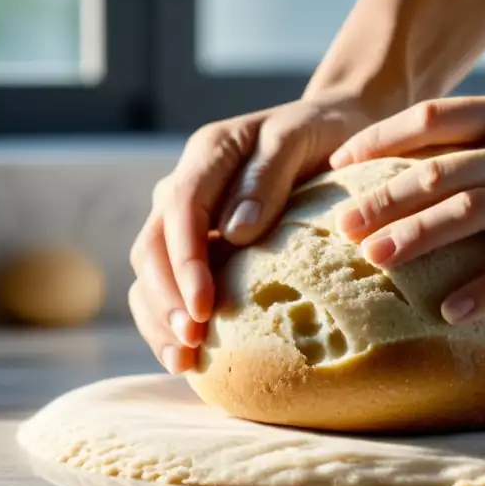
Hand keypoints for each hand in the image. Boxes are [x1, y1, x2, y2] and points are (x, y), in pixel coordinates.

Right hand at [129, 94, 382, 373]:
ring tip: (182, 360)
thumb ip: (268, 177)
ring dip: (160, 315)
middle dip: (167, 297)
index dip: (186, 260)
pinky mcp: (199, 241)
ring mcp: (189, 215)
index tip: (204, 306)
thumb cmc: (324, 132)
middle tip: (192, 341)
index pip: (181, 208)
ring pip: (150, 269)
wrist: (335, 125)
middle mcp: (187, 183)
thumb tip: (235, 233)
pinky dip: (168, 318)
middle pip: (154, 244)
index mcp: (209, 152)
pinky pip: (167, 282)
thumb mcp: (301, 139)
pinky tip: (185, 357)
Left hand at [329, 90, 484, 323]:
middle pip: (442, 168)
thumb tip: (442, 160)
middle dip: (385, 197)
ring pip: (475, 208)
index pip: (435, 117)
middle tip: (341, 229)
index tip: (339, 168)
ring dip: (420, 236)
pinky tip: (453, 312)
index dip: (380, 140)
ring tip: (376, 263)